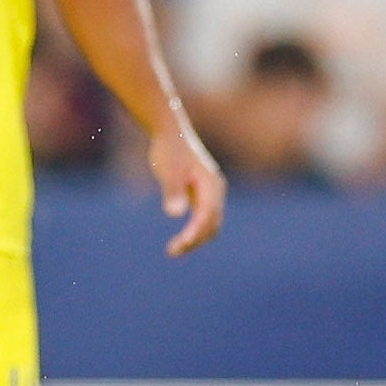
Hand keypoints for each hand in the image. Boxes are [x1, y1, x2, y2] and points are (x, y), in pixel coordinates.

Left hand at [149, 120, 227, 256]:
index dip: (195, 232)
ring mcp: (212, 194)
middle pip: (212, 224)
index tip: (180, 244)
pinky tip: (179, 240)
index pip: (207, 215)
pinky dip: (194, 232)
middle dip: (195, 240)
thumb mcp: (168, 171)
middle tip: (172, 251)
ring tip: (173, 250)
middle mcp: (216, 191)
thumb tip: (176, 214)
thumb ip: (173, 192)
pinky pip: (204, 220)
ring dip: (195, 239)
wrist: (171, 134)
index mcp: (211, 185)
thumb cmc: (169, 151)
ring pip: (210, 225)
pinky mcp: (204, 196)